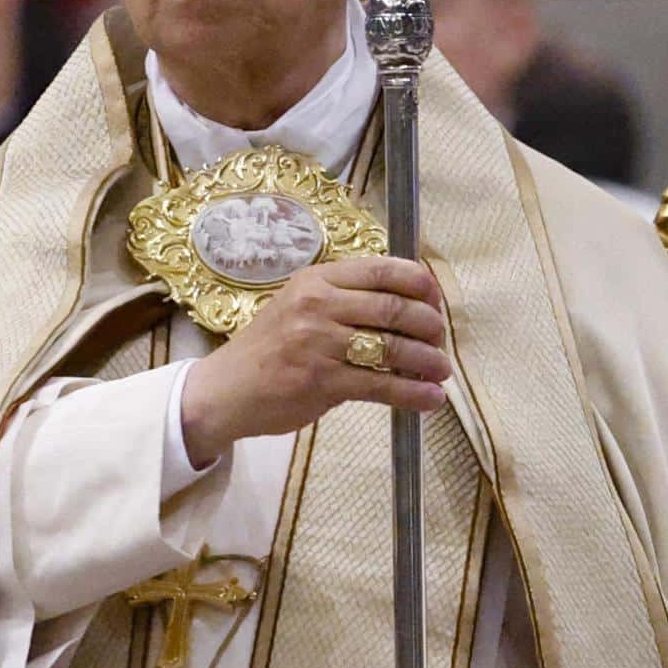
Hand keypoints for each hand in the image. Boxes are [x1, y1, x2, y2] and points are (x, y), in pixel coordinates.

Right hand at [180, 255, 448, 464]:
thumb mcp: (297, 306)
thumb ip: (343, 301)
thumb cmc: (268, 348)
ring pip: (392, 347)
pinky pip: (380, 385)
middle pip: (393, 307)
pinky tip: (430, 398)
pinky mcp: (321, 382)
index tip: (436, 299)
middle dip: (429, 324)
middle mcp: (317, 306)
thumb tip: (405, 307)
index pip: (381, 269)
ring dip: (427, 360)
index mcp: (315, 280)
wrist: (225, 390)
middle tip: (441, 338)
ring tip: (442, 369)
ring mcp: (318, 344)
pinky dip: (412, 393)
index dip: (419, 283)